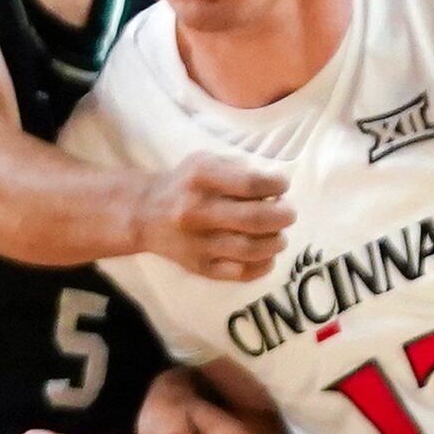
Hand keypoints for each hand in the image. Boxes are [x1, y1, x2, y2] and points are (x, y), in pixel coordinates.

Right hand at [134, 155, 292, 282]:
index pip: (251, 184)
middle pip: (255, 219)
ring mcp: (197, 243)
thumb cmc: (186, 183)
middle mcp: (196, 211)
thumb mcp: (206, 161)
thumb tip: (276, 186)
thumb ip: (239, 168)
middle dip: (283, 215)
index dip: (277, 186)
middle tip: (288, 213)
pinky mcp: (199, 267)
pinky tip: (267, 255)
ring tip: (278, 234)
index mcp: (201, 178)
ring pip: (251, 249)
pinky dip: (262, 265)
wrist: (146, 213)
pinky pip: (240, 272)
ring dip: (276, 241)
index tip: (282, 186)